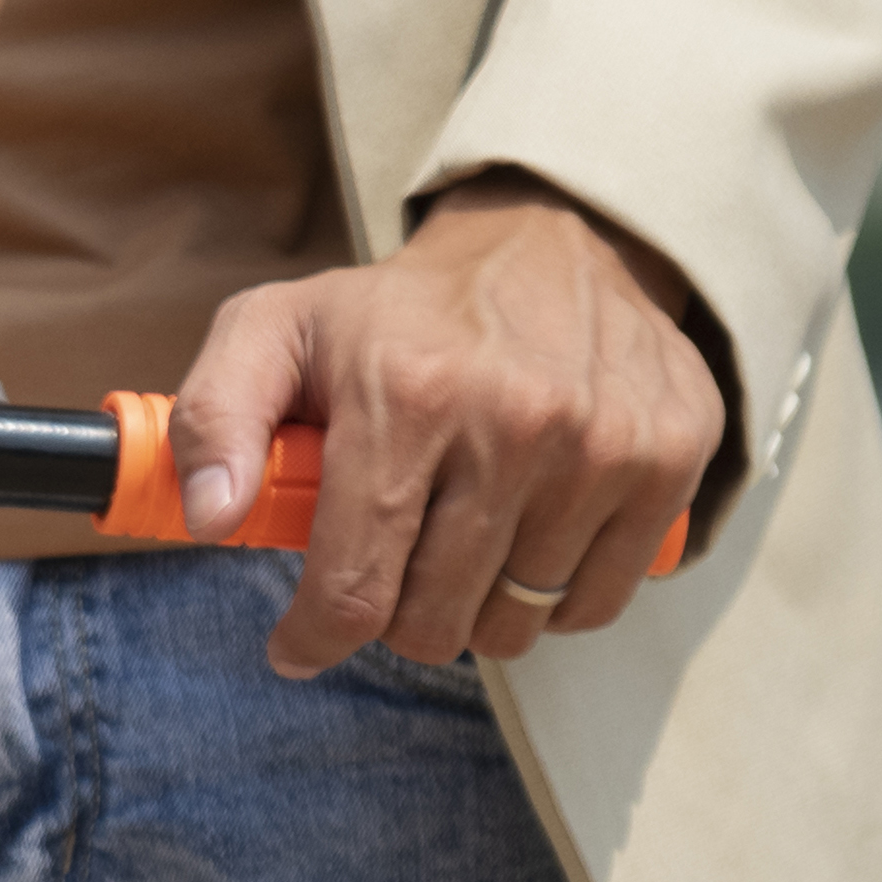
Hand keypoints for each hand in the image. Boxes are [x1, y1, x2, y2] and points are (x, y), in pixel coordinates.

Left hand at [167, 179, 723, 678]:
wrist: (546, 241)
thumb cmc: (395, 312)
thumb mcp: (275, 333)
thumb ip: (213, 420)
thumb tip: (209, 518)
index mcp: (410, 394)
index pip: (356, 587)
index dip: (314, 637)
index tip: (299, 641)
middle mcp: (519, 421)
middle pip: (436, 622)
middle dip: (394, 615)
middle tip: (391, 562)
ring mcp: (607, 443)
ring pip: (516, 623)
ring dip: (475, 607)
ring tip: (460, 540)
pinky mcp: (673, 455)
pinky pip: (597, 602)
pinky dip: (555, 594)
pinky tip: (530, 534)